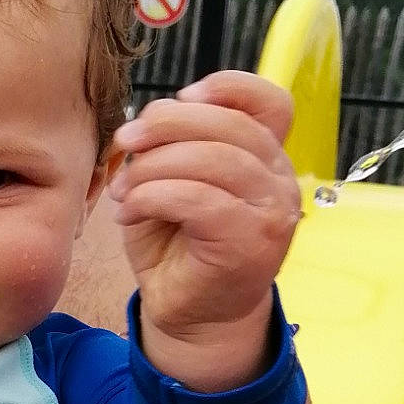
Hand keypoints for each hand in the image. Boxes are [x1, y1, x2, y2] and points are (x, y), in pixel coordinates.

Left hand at [108, 70, 300, 389]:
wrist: (191, 316)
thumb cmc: (179, 246)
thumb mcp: (172, 181)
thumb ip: (175, 144)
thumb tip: (148, 118)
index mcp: (267, 156)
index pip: (271, 102)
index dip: (227, 87)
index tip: (182, 96)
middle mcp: (280, 180)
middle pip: (231, 125)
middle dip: (167, 124)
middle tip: (125, 142)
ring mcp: (272, 213)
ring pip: (214, 160)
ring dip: (154, 167)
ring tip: (123, 189)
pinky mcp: (250, 243)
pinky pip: (199, 200)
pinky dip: (154, 196)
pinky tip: (129, 212)